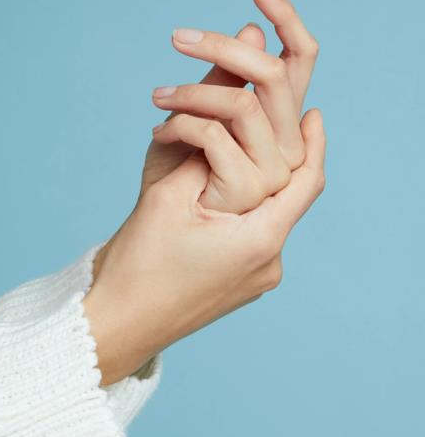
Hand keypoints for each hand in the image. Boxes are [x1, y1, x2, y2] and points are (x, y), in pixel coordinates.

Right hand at [84, 109, 325, 384]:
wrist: (120, 325)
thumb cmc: (137, 268)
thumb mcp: (166, 199)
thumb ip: (200, 159)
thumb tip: (217, 132)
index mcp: (259, 241)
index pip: (306, 180)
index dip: (316, 143)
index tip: (314, 112)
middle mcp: (269, 263)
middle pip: (286, 194)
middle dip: (271, 156)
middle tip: (256, 129)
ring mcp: (255, 278)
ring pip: (268, 216)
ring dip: (252, 184)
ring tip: (225, 164)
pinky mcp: (239, 284)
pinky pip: (253, 236)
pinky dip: (242, 209)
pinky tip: (217, 198)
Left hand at [141, 0, 318, 210]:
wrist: (161, 233)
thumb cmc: (177, 179)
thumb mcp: (198, 122)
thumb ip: (224, 84)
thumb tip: (252, 32)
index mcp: (278, 124)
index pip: (300, 61)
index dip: (288, 21)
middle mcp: (286, 145)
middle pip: (273, 75)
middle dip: (221, 47)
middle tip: (178, 37)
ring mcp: (273, 171)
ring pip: (240, 104)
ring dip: (190, 92)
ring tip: (157, 97)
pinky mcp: (249, 191)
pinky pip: (214, 136)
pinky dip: (179, 125)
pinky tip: (157, 133)